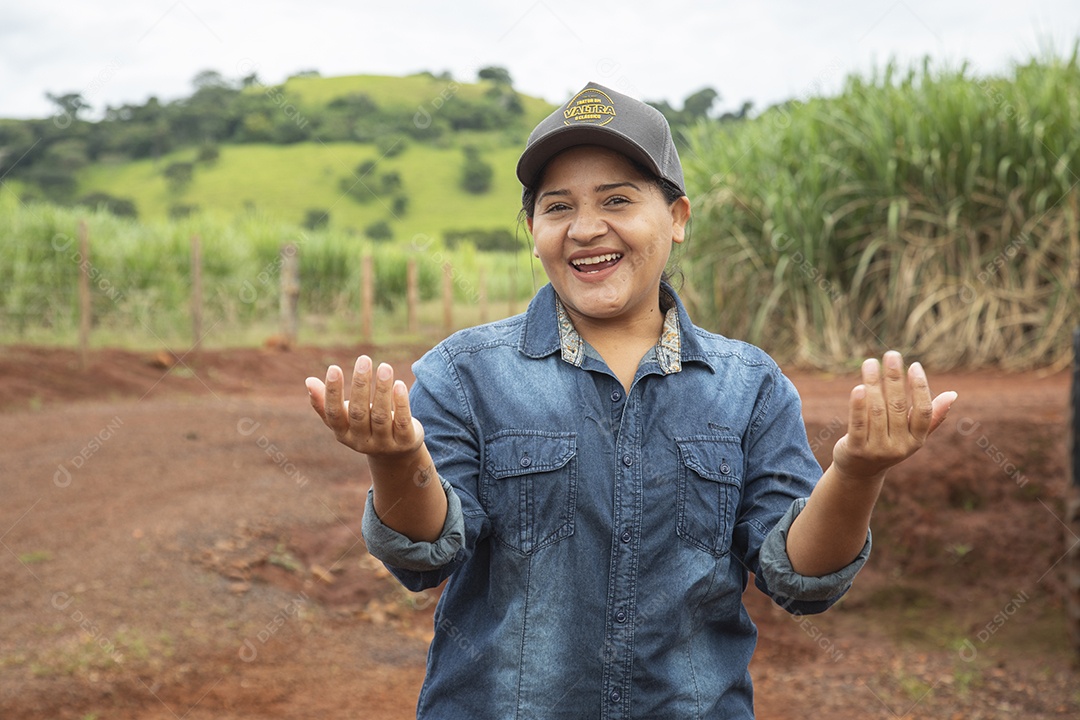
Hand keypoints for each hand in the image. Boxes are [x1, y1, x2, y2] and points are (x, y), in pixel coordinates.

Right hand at [305, 355, 423, 456]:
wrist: (396, 453)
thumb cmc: (364, 426)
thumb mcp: (345, 418)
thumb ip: (325, 403)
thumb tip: (308, 381)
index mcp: (343, 434)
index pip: (334, 413)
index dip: (332, 392)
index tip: (333, 367)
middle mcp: (361, 441)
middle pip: (358, 413)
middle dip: (360, 385)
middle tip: (364, 359)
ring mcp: (384, 443)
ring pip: (381, 416)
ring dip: (382, 390)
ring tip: (384, 367)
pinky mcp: (405, 442)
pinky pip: (402, 422)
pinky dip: (400, 403)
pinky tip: (399, 384)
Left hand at [831, 351, 956, 481]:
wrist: (860, 471)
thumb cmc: (888, 443)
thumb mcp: (910, 434)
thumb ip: (930, 416)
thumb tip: (953, 395)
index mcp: (917, 440)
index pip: (923, 411)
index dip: (920, 388)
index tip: (914, 365)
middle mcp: (900, 446)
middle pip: (897, 406)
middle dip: (894, 378)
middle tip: (891, 354)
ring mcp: (877, 449)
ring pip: (876, 411)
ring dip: (873, 384)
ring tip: (870, 363)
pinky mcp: (856, 450)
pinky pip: (857, 424)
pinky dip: (858, 406)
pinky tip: (858, 387)